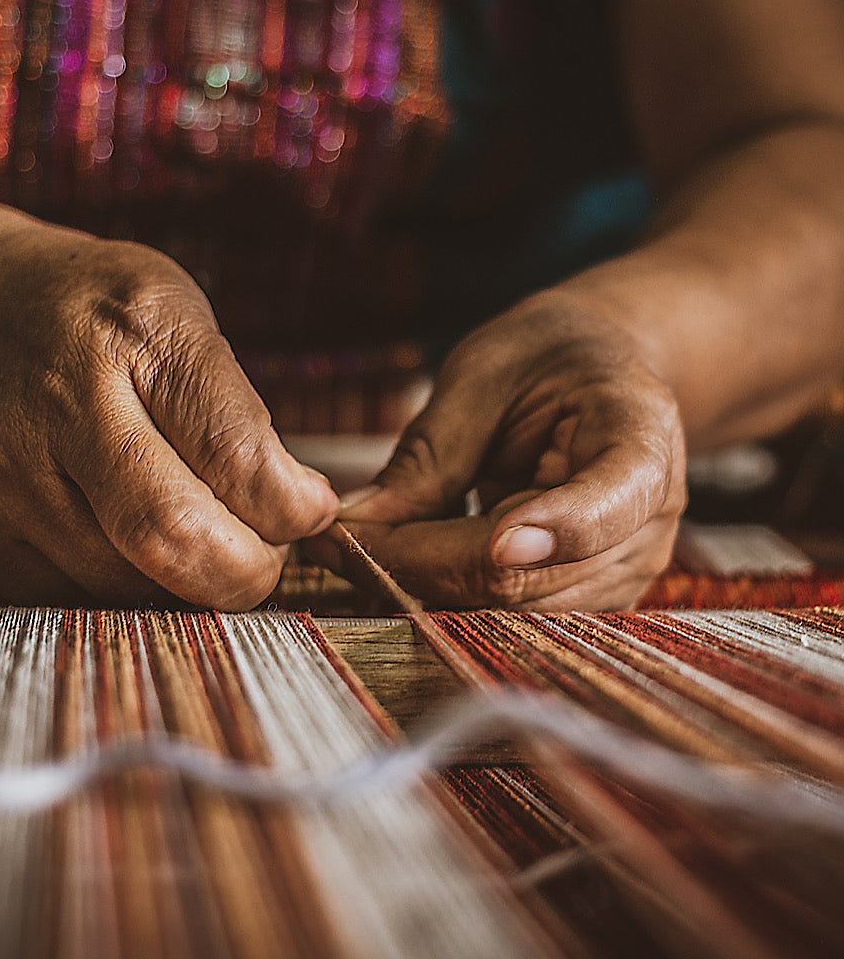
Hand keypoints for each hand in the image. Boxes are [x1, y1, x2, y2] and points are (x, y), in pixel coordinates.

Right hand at [0, 222, 336, 606]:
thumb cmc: (99, 316)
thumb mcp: (184, 316)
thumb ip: (240, 414)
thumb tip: (297, 517)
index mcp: (139, 333)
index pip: (236, 457)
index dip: (291, 508)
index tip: (309, 510)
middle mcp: (63, 402)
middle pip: (173, 537)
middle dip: (245, 570)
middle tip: (266, 553)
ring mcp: (7, 471)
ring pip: (128, 584)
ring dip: (189, 583)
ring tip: (202, 537)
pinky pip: (75, 599)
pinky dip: (129, 589)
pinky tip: (137, 545)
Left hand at [306, 293, 686, 609]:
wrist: (599, 377)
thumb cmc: (545, 358)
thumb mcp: (484, 375)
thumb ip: (432, 453)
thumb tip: (358, 523)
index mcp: (641, 441)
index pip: (611, 503)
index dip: (558, 528)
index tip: (499, 541)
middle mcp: (645, 525)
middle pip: (525, 577)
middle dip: (416, 562)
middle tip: (326, 537)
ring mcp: (618, 572)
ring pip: (501, 610)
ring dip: (414, 582)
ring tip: (347, 540)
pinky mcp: (582, 599)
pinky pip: (499, 612)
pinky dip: (434, 587)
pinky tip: (390, 552)